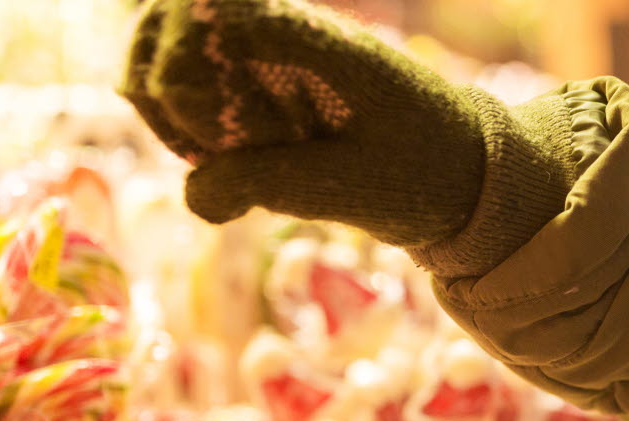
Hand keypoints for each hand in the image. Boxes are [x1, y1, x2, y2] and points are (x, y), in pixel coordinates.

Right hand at [121, 0, 486, 246]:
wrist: (466, 171)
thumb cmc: (421, 174)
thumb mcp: (350, 187)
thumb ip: (268, 181)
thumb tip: (194, 192)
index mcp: (309, 41)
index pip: (204, 19)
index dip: (184, 79)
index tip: (220, 143)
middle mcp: (280, 30)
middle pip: (164, 24)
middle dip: (163, 90)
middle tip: (210, 153)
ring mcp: (266, 49)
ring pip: (163, 46)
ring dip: (167, 103)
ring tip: (214, 157)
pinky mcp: (260, 76)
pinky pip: (188, 72)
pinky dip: (182, 112)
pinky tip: (216, 155)